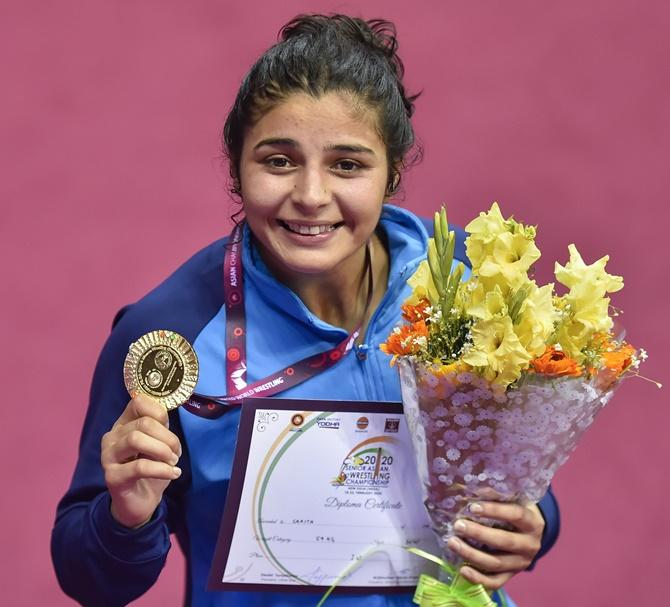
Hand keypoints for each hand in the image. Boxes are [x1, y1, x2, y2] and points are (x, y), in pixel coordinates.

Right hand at [101, 393, 181, 528]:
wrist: (140, 501)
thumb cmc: (151, 468)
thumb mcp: (159, 443)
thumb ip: (160, 427)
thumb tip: (166, 411)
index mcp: (124, 424)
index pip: (138, 402)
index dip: (159, 411)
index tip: (169, 427)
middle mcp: (112, 437)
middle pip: (143, 423)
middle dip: (167, 437)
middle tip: (176, 452)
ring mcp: (109, 456)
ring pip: (136, 440)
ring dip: (163, 450)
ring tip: (173, 462)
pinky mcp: (112, 477)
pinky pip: (140, 466)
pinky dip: (162, 469)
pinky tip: (173, 473)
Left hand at [446, 502, 544, 590]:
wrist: (532, 534)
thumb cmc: (518, 511)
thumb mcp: (515, 500)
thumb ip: (498, 495)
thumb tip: (475, 487)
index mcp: (532, 522)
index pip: (515, 515)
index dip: (495, 511)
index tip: (473, 507)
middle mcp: (530, 545)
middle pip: (504, 541)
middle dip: (479, 533)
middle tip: (458, 525)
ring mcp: (521, 563)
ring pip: (496, 563)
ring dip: (472, 554)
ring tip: (452, 543)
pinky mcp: (512, 575)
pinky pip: (495, 582)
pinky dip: (478, 578)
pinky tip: (462, 570)